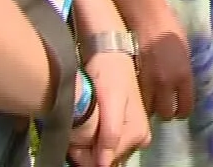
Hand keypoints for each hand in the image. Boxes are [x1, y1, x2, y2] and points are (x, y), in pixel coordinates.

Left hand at [72, 50, 149, 166]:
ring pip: (102, 152)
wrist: (110, 55)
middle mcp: (139, 138)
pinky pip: (103, 144)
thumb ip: (110, 132)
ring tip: (79, 124)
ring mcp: (132, 134)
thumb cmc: (110, 74)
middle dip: (87, 149)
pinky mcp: (123, 129)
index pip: (107, 161)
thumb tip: (104, 164)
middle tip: (75, 130)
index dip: (86, 154)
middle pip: (106, 157)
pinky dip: (90, 139)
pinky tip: (85, 124)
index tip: (73, 142)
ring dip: (87, 144)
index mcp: (138, 134)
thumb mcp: (110, 101)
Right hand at [132, 9, 193, 120]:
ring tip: (149, 100)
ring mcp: (148, 83)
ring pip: (148, 110)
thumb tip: (181, 88)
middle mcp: (167, 84)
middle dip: (165, 111)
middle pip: (165, 113)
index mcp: (184, 76)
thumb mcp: (185, 53)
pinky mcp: (132, 79)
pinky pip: (136, 99)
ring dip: (150, 107)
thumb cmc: (170, 30)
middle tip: (162, 105)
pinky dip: (137, 99)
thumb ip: (183, 73)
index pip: (185, 107)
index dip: (182, 111)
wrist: (146, 18)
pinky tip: (138, 94)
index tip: (179, 110)